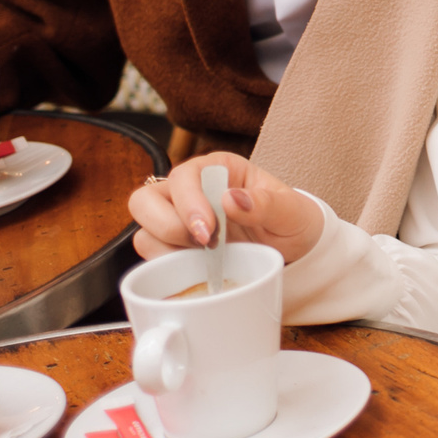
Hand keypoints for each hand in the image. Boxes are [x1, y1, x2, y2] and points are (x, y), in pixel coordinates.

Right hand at [129, 153, 323, 266]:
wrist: (294, 249)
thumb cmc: (291, 220)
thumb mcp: (290, 210)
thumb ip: (265, 202)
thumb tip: (231, 199)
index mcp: (217, 169)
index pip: (182, 176)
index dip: (188, 203)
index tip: (208, 232)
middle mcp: (190, 191)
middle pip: (144, 200)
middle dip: (167, 226)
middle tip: (204, 244)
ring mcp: (179, 220)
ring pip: (143, 231)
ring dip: (168, 249)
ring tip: (206, 257)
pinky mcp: (177, 249)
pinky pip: (152, 257)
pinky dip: (168, 266)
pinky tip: (197, 269)